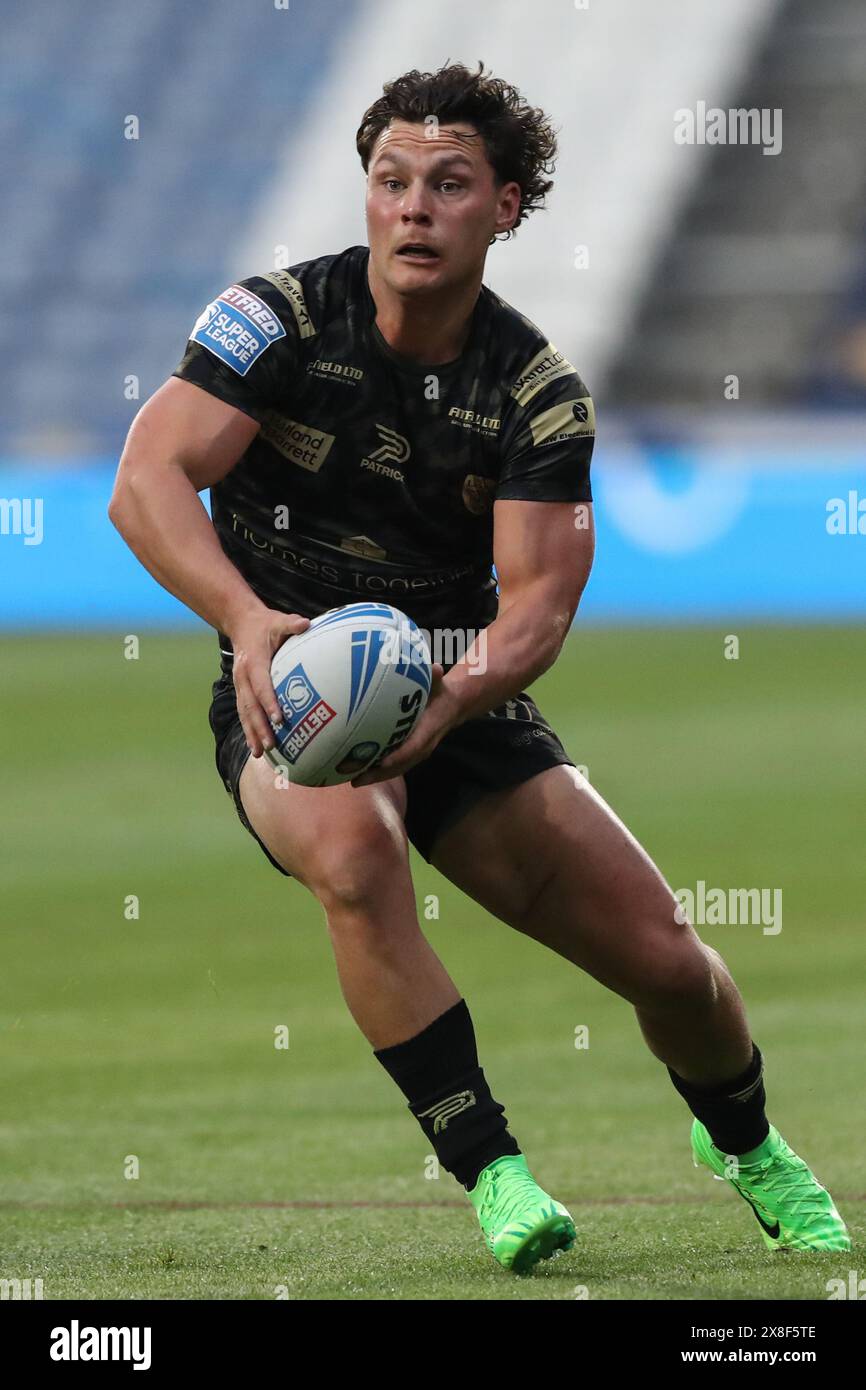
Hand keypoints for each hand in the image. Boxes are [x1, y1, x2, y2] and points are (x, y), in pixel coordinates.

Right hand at [227, 604, 310, 755]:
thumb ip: (292, 623)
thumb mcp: (278, 620)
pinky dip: (249, 730)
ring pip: (244, 713)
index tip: (279, 718)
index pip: (261, 685)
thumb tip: (306, 624)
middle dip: (259, 727)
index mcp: (253, 662)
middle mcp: (243, 676)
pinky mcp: (241, 690)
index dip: (269, 702)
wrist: (241, 623)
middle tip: (270, 745)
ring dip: (251, 733)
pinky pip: (244, 713)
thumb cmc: (266, 624)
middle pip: (250, 706)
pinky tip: (255, 747)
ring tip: (260, 753)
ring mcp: (240, 685)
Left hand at [350, 664, 458, 785]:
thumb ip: (435, 677)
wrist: (452, 706)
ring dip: (375, 776)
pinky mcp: (410, 753)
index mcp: (429, 731)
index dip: (398, 757)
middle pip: (400, 766)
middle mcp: (422, 746)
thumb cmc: (441, 693)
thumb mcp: (439, 683)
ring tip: (352, 780)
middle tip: (356, 779)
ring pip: (396, 769)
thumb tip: (434, 667)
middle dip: (379, 774)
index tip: (381, 762)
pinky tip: (358, 770)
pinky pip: (394, 765)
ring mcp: (416, 752)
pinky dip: (377, 770)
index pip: (413, 748)